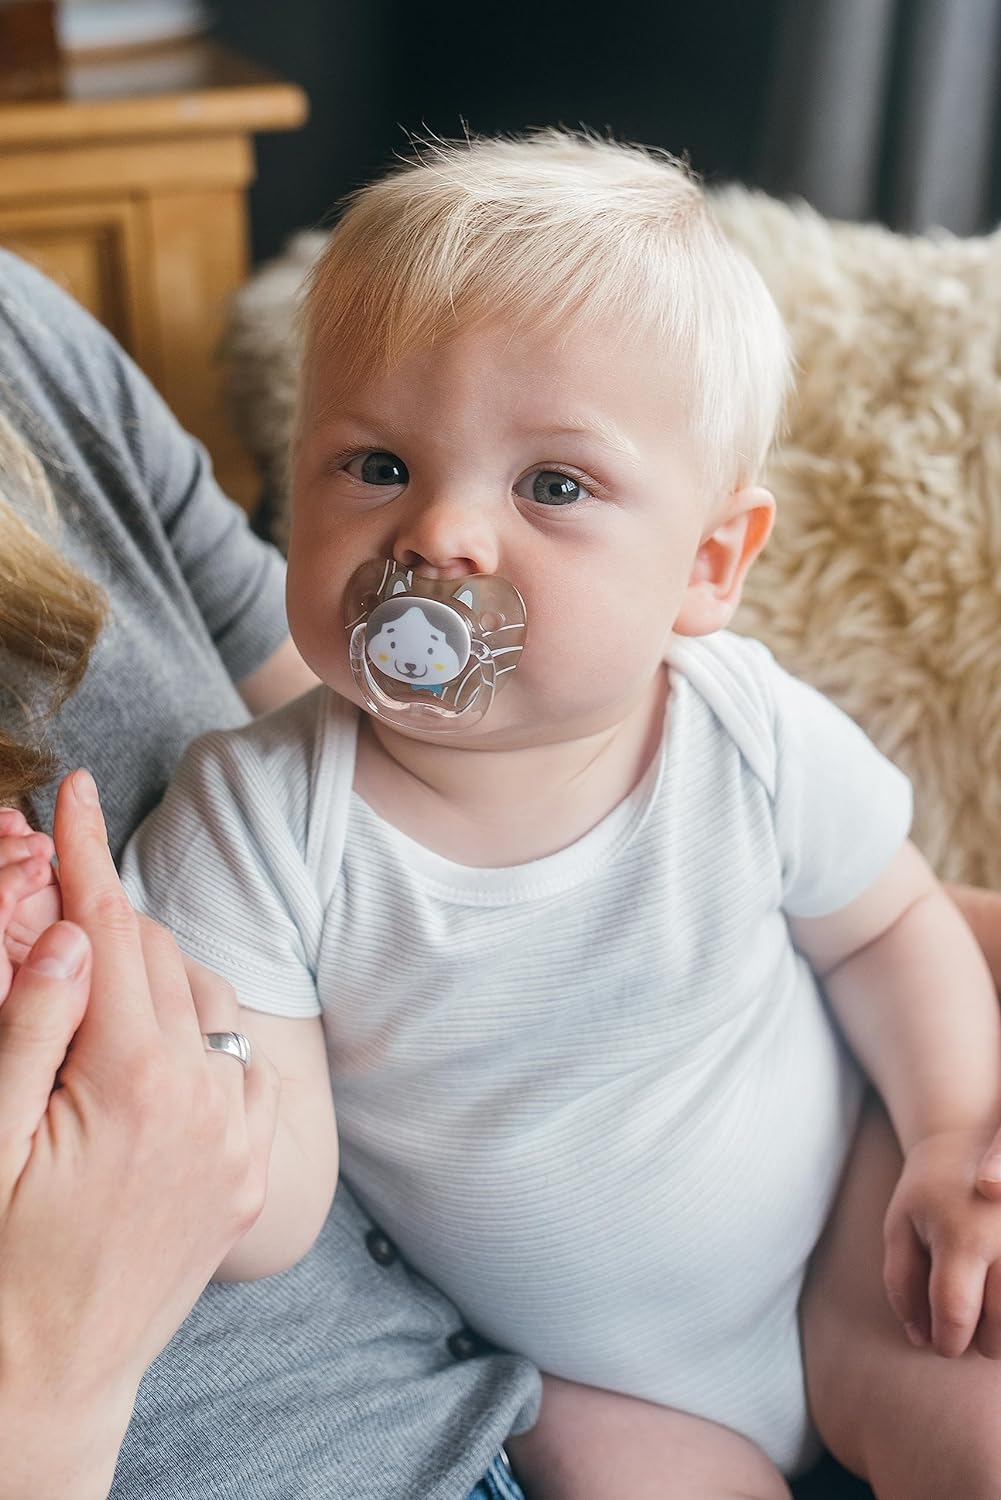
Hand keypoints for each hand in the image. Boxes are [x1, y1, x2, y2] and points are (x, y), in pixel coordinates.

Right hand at [0, 771, 279, 1499]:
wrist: (48, 1382)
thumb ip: (31, 1022)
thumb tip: (76, 928)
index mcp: (133, 1084)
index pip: (112, 934)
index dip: (86, 853)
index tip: (74, 789)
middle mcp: (208, 1101)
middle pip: (160, 958)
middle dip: (107, 915)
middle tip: (58, 891)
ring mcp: (240, 1139)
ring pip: (205, 999)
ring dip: (152, 971)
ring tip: (92, 976)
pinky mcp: (254, 1170)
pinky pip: (240, 1059)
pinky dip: (198, 1030)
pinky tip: (151, 1041)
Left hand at [884, 1127, 1000, 1358]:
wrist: (975, 1137)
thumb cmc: (931, 1190)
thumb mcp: (900, 1226)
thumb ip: (901, 1282)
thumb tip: (919, 1337)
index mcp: (963, 1236)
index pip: (955, 1313)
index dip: (946, 1340)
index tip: (941, 1342)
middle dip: (983, 1343)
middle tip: (967, 1332)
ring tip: (989, 1320)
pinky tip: (998, 1297)